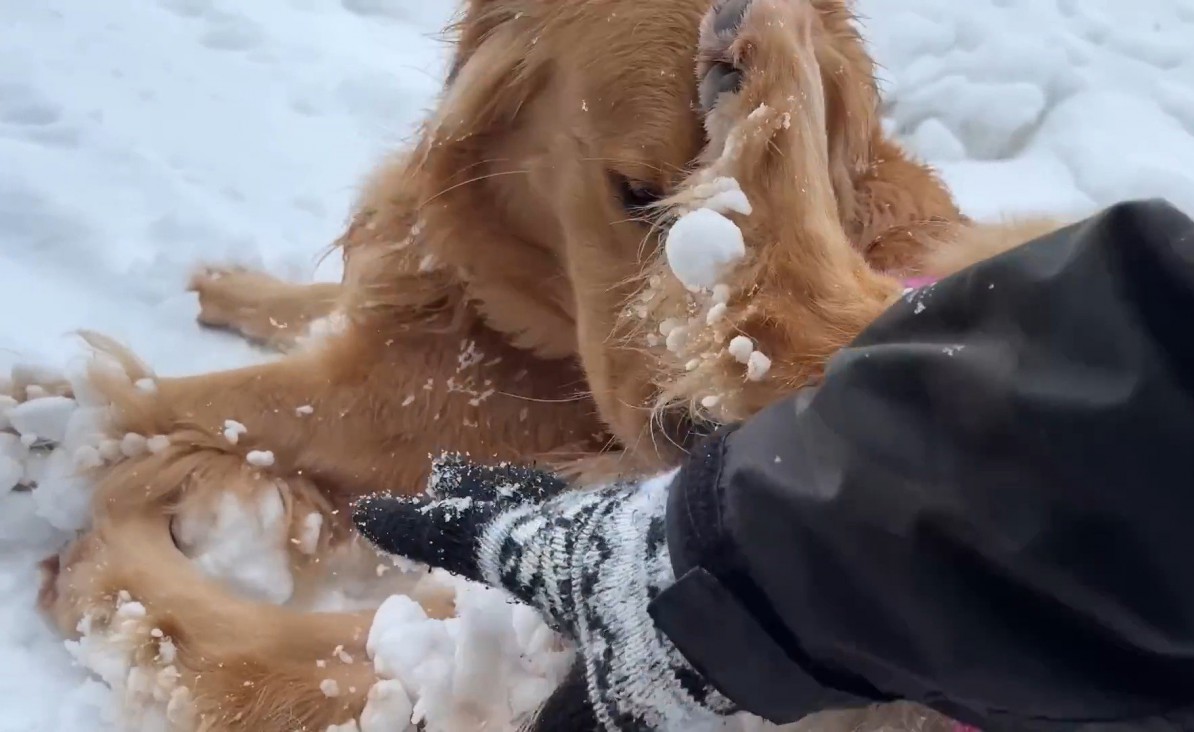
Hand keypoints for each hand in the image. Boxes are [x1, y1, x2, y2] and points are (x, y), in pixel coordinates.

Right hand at [352, 454, 737, 730]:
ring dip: (533, 498)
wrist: (758, 569)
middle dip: (476, 491)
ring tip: (522, 495)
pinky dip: (586, 516)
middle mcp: (573, 523)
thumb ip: (571, 718)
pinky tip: (603, 526)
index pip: (462, 540)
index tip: (373, 511)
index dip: (418, 530)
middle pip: (511, 498)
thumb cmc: (657, 627)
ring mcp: (625, 512)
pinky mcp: (672, 514)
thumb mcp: (611, 695)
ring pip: (562, 500)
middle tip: (449, 474)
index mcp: (538, 556)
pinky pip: (607, 511)